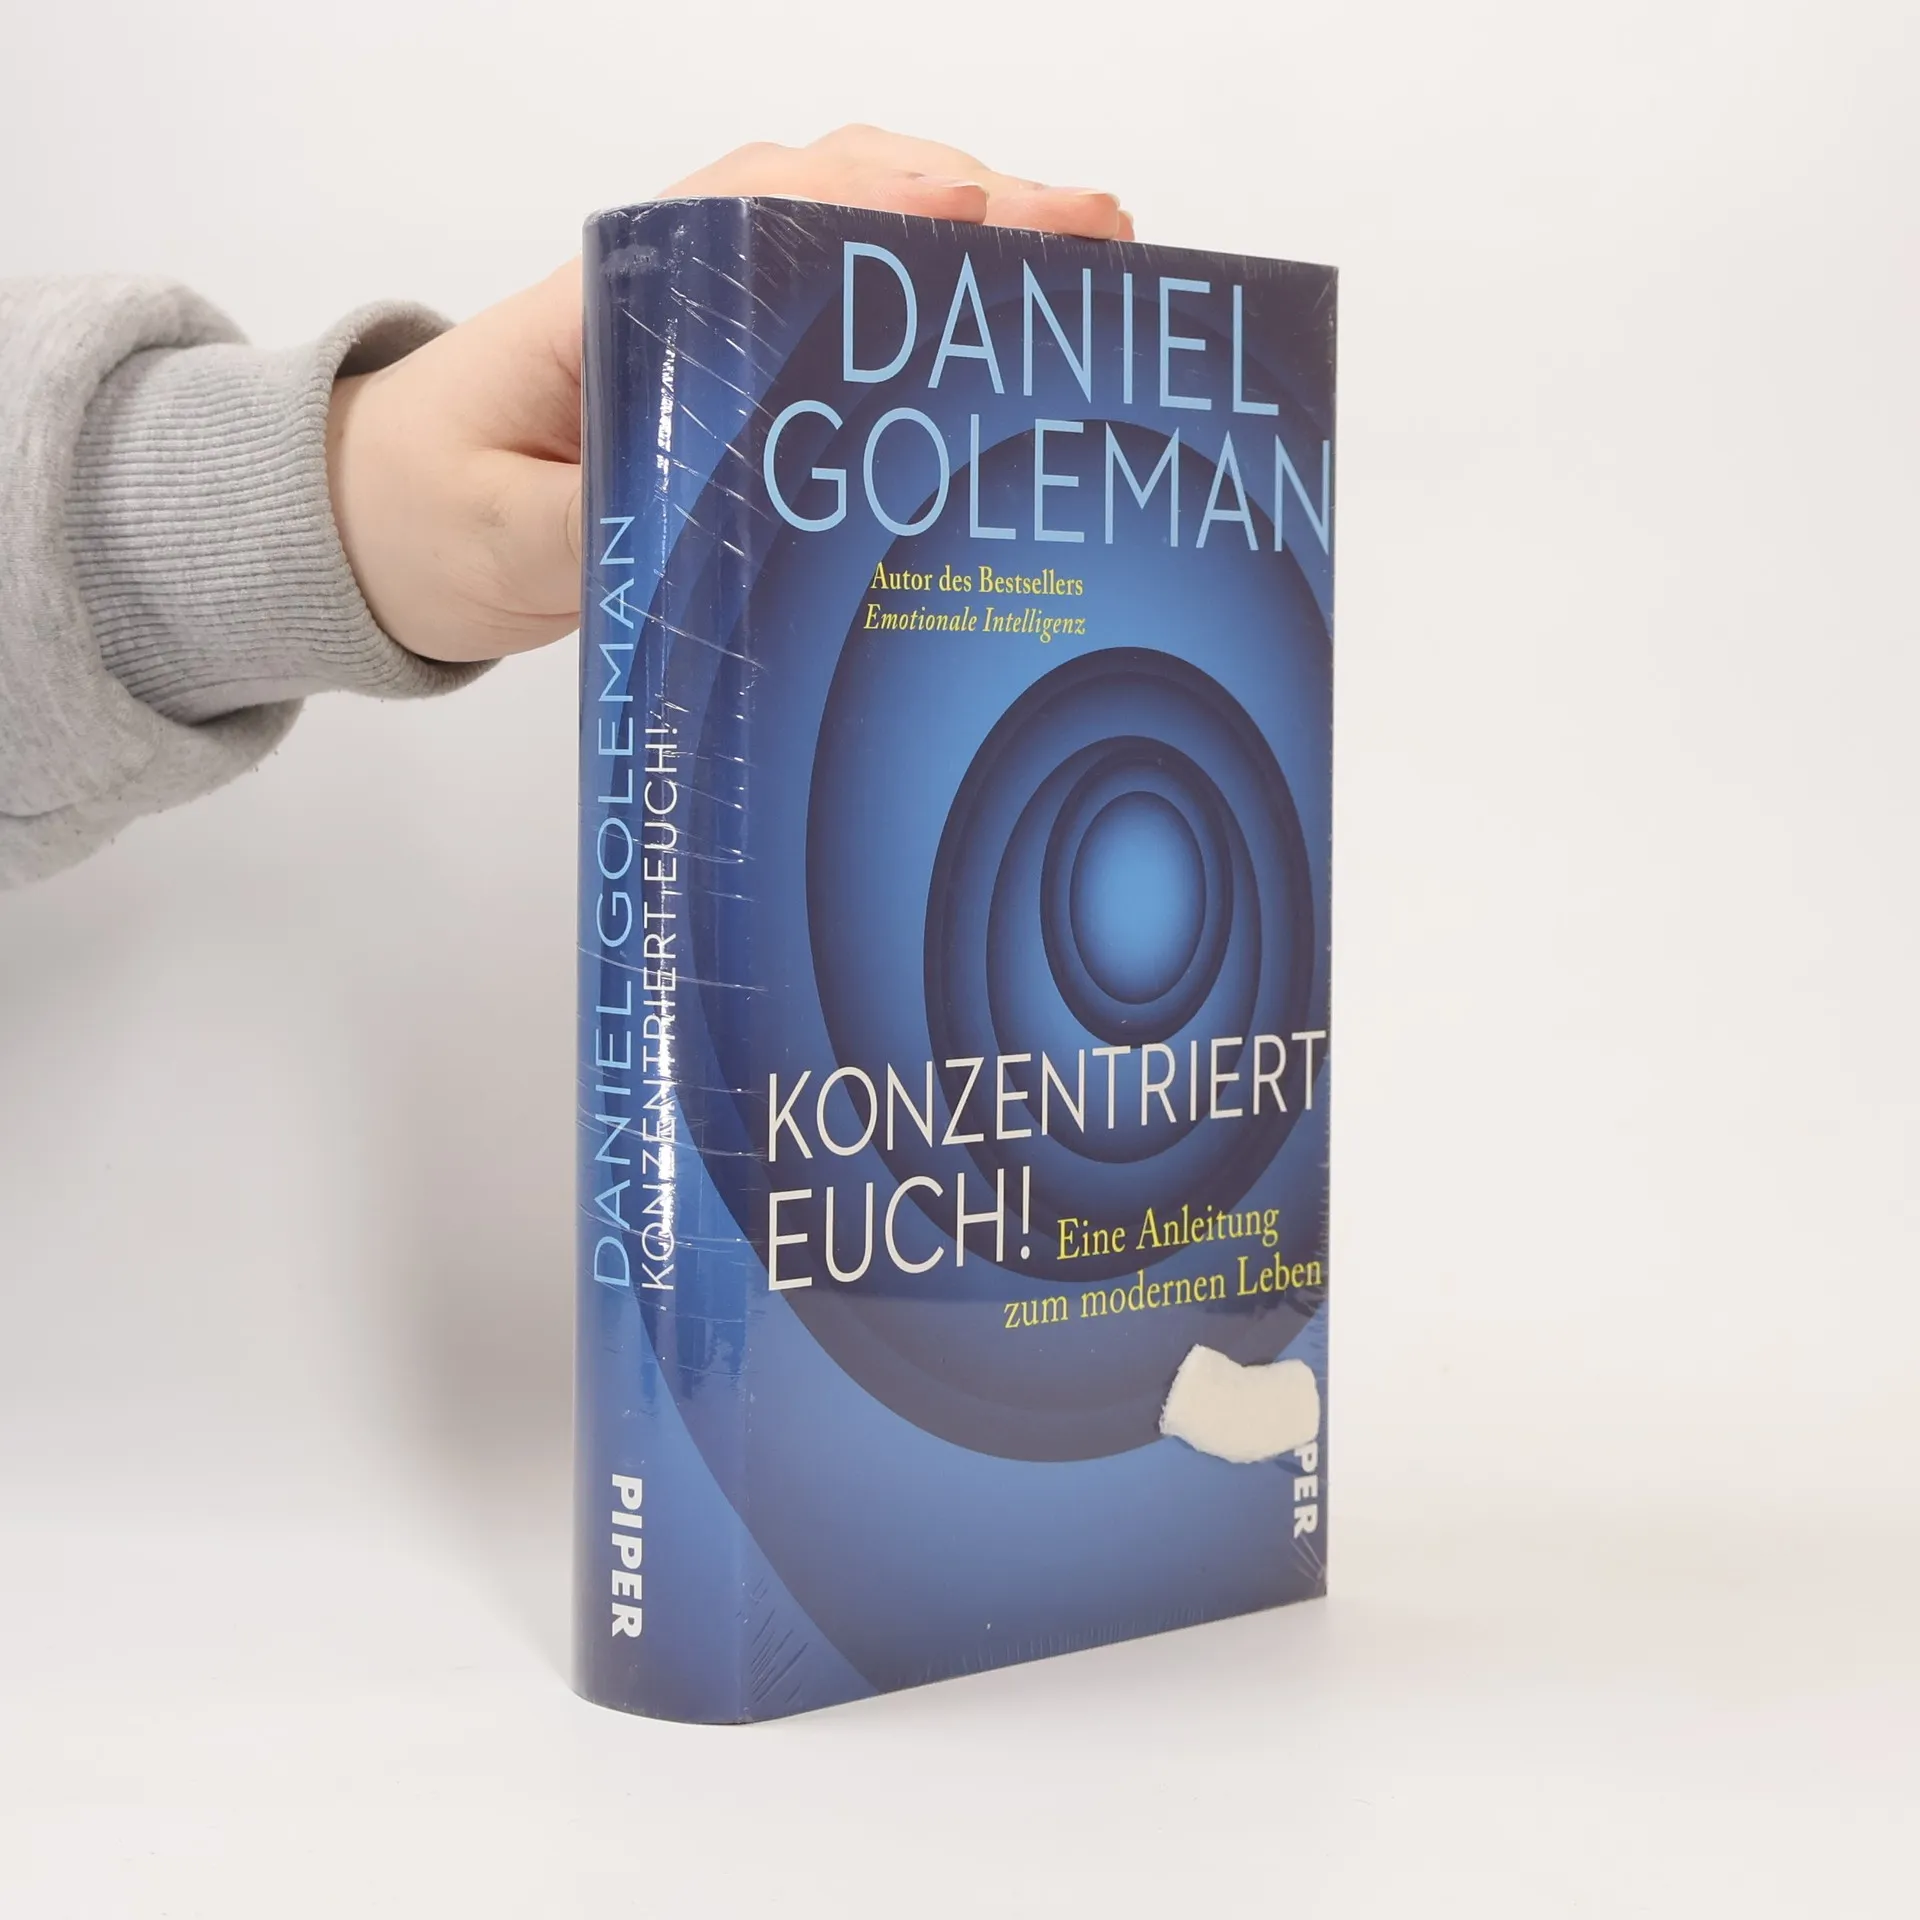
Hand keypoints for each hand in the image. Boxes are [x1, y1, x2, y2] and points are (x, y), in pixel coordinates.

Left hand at [326, 126, 1132, 664]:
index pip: (756, 212)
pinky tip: (1015, 330)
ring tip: (1093, 261)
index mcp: (614, 298)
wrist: (386, 527)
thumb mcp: (497, 537)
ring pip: (859, 243)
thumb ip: (589, 525)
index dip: (868, 202)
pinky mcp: (742, 383)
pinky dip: (939, 309)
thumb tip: (711, 519)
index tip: (964, 211)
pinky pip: (851, 320)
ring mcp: (718, 329)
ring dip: (976, 242)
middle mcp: (680, 287)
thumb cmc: (429, 511)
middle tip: (1093, 234)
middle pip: (838, 201)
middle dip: (971, 208)